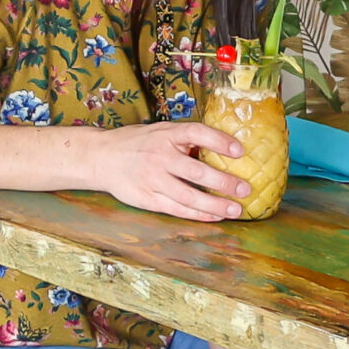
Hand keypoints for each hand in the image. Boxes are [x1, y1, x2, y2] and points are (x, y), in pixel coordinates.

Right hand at [97, 120, 253, 220]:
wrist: (102, 157)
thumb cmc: (141, 143)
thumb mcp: (163, 132)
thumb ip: (187, 140)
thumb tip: (225, 148)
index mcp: (168, 134)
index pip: (198, 133)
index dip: (220, 141)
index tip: (241, 150)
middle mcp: (161, 156)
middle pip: (197, 171)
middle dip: (224, 182)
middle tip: (245, 189)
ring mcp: (153, 179)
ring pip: (188, 196)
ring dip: (215, 205)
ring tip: (236, 209)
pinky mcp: (147, 199)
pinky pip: (177, 209)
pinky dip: (198, 214)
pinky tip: (215, 216)